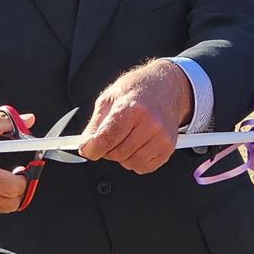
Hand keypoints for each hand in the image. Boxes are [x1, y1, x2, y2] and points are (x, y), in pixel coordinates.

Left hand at [79, 59, 192, 173]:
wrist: (167, 86)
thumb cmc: (140, 88)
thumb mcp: (110, 97)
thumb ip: (96, 123)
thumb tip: (86, 143)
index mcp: (131, 109)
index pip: (106, 140)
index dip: (91, 149)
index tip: (87, 149)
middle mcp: (149, 124)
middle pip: (116, 154)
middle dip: (107, 149)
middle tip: (110, 137)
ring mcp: (161, 138)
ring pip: (130, 163)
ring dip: (122, 156)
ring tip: (126, 138)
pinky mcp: (168, 148)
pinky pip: (144, 167)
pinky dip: (136, 160)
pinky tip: (137, 145)